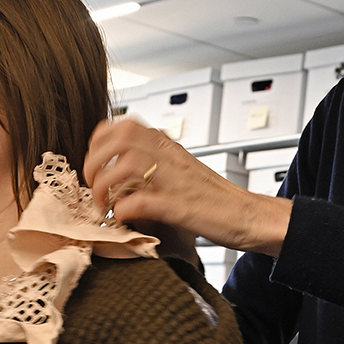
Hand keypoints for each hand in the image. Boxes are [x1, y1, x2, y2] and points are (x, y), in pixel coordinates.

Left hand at [82, 118, 292, 256]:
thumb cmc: (217, 200)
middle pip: (120, 139)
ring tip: (103, 204)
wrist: (251, 216)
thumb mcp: (185, 171)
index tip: (94, 159)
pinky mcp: (179, 207)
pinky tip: (123, 218)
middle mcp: (171, 159)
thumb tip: (128, 164)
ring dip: (105, 186)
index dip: (101, 139)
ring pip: (125, 166)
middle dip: (96, 160)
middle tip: (93, 183)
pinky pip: (141, 202)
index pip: (126, 125)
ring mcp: (175, 181)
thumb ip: (159, 163)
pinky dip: (124, 210)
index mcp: (171, 148)